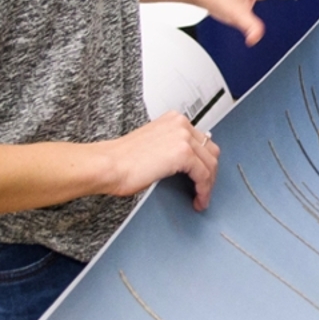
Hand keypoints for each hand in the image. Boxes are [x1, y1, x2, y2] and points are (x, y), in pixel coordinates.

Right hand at [99, 111, 220, 209]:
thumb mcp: (154, 146)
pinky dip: (203, 190)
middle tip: (204, 190)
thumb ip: (172, 148)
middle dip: (210, 173)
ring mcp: (183, 137)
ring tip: (201, 199)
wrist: (108, 165)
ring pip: (210, 164)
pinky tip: (198, 200)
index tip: (203, 177)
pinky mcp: (183, 153)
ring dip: (208, 185)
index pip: (202, 141)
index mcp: (174, 119)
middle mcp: (181, 124)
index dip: (205, 162)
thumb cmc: (122, 160)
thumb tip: (188, 165)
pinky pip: (203, 175)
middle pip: (210, 151)